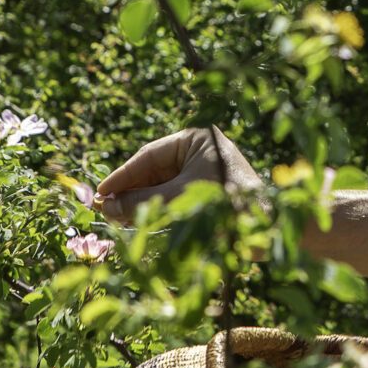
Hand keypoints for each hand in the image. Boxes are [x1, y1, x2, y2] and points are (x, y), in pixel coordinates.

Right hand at [93, 126, 263, 224]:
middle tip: (106, 210)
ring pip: (164, 187)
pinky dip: (159, 211)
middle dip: (131, 192)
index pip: (149, 156)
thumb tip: (106, 206)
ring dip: (142, 203)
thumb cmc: (223, 204)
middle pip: (155, 171)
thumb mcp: (176, 199)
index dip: (122, 176)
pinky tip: (141, 223)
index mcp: (197, 139)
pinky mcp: (211, 194)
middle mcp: (201, 151)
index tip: (100, 193)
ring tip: (117, 219)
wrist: (268, 228)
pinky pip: (176, 198)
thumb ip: (140, 201)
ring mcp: (206, 172)